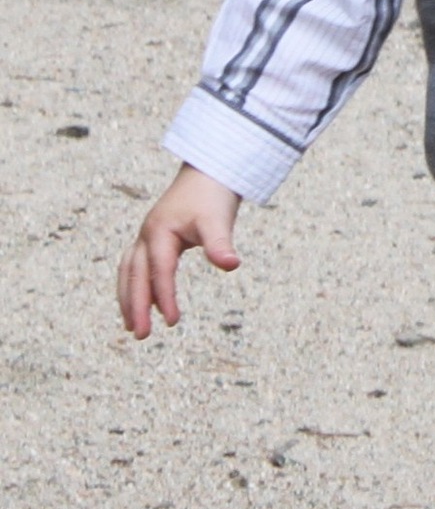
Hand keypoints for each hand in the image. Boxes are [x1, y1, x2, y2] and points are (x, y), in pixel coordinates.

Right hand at [117, 165, 241, 337]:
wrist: (208, 173)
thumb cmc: (212, 197)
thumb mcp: (218, 221)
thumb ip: (220, 244)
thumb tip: (232, 265)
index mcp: (160, 232)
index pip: (160, 272)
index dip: (164, 297)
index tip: (172, 322)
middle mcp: (147, 235)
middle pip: (136, 276)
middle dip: (136, 306)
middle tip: (141, 335)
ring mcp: (146, 236)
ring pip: (129, 272)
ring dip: (128, 298)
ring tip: (132, 326)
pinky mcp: (152, 238)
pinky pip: (135, 267)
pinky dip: (134, 286)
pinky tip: (144, 303)